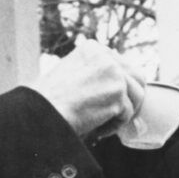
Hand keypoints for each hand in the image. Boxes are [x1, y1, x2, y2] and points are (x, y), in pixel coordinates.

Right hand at [30, 41, 146, 137]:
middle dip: (129, 98)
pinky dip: (113, 126)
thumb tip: (116, 82)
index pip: (121, 65)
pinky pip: (127, 115)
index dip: (118, 86)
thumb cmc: (48, 101)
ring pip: (137, 96)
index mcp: (93, 48)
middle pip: (137, 77)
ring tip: (102, 122)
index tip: (102, 101)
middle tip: (115, 114)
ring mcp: (114, 73)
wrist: (41, 113)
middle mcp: (107, 56)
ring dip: (123, 112)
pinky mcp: (118, 93)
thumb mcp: (70, 74)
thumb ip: (92, 72)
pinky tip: (96, 128)